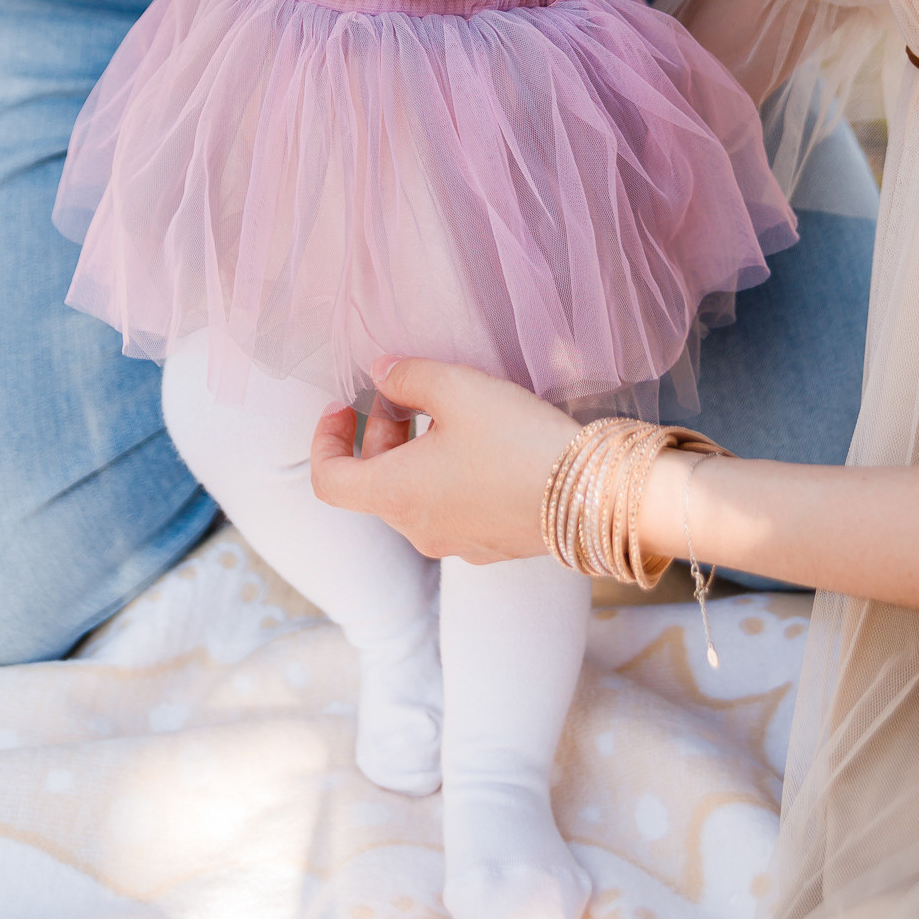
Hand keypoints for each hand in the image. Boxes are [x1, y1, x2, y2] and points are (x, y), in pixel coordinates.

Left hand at [311, 357, 576, 563]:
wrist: (592, 496)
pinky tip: (481, 442)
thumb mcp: (457, 388)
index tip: (342, 406)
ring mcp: (454, 542)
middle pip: (373, 482)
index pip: (329, 480)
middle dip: (379, 432)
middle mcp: (417, 528)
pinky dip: (446, 474)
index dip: (326, 440)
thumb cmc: (517, 441)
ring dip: (414, 452)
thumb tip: (380, 373)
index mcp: (395, 495)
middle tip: (403, 391)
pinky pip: (450, 508)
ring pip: (413, 494)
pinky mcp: (490, 545)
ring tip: (447, 411)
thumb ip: (407, 376)